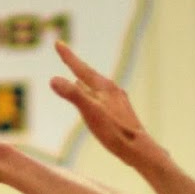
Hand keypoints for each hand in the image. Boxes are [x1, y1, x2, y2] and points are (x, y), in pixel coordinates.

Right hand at [51, 40, 152, 170]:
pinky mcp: (122, 115)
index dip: (69, 57)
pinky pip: (104, 100)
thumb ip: (73, 95)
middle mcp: (113, 91)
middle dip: (77, 67)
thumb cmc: (115, 132)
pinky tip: (96, 103)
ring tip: (78, 79)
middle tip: (67, 57)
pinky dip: (95, 96)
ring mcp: (119, 102)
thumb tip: (53, 80)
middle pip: (90, 76)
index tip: (58, 43)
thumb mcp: (91, 112)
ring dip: (86, 83)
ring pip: (98, 88)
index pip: (82, 68)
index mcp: (105, 87)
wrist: (140, 150)